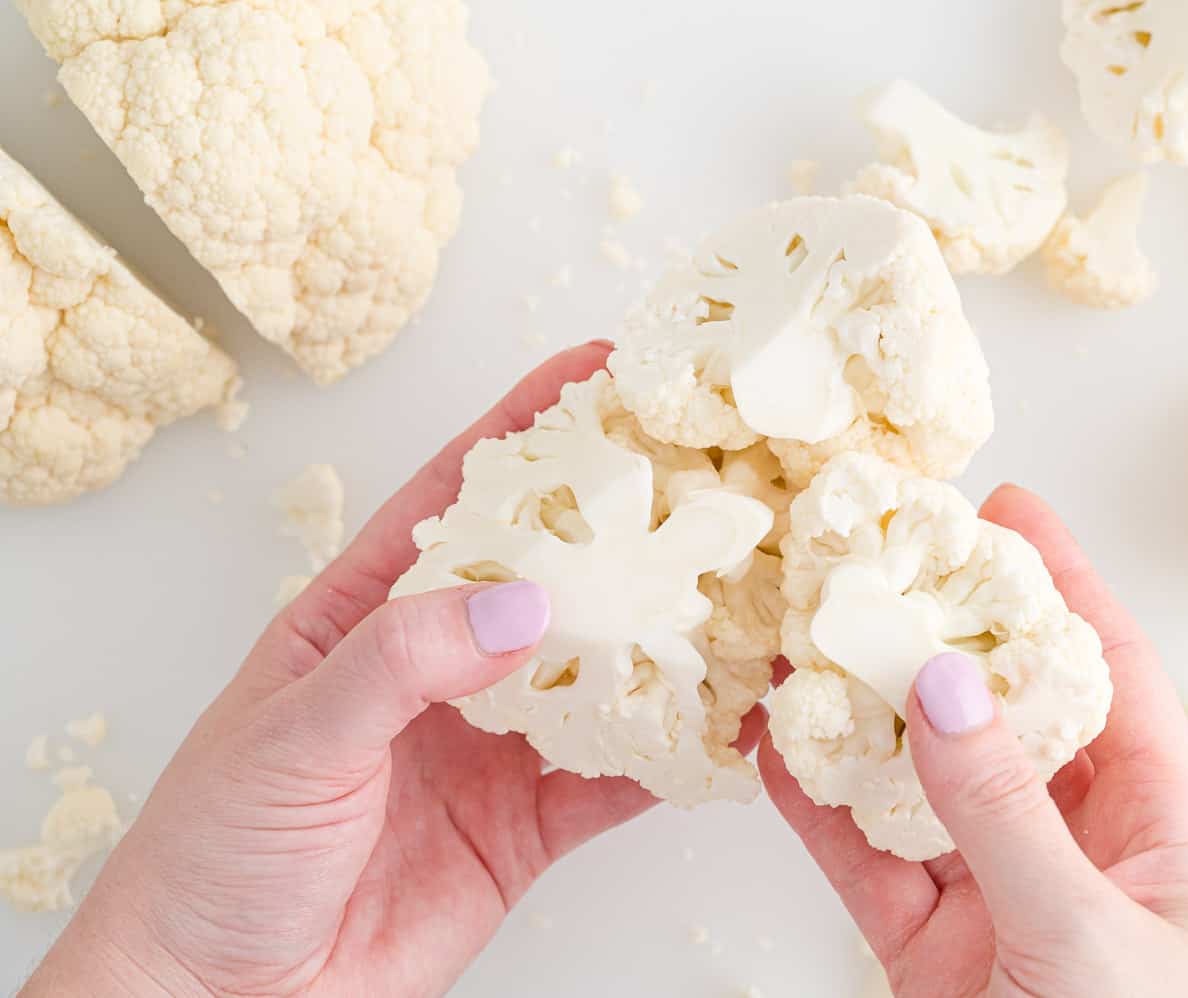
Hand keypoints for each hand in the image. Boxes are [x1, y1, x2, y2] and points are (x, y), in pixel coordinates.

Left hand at [25, 343, 766, 997]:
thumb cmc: (217, 852)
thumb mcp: (292, 734)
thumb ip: (402, 663)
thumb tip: (518, 607)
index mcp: (371, 614)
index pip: (461, 498)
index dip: (528, 427)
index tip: (601, 371)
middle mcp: (445, 665)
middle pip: (554, 572)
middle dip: (627, 522)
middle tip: (709, 475)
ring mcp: (493, 742)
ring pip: (601, 671)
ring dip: (669, 637)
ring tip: (745, 591)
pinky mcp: (528, 822)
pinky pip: (617, 778)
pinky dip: (673, 754)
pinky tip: (724, 728)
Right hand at [761, 486, 1187, 997]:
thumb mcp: (1091, 935)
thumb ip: (1007, 813)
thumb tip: (943, 690)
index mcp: (1155, 827)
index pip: (1109, 674)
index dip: (1062, 585)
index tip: (1008, 512)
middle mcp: (1071, 843)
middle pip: (997, 710)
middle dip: (939, 633)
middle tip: (882, 557)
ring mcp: (990, 890)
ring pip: (914, 777)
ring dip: (860, 711)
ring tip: (808, 634)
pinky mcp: (921, 944)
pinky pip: (860, 857)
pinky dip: (814, 804)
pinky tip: (776, 746)